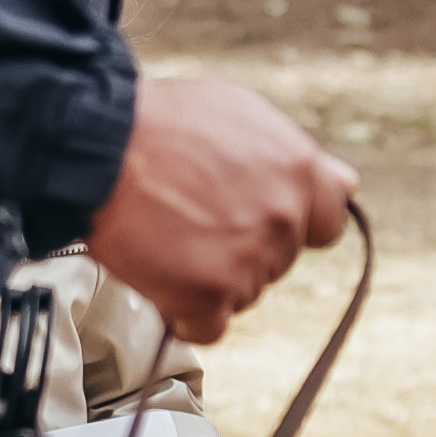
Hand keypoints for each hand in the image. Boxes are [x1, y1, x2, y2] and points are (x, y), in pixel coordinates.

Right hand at [85, 78, 356, 343]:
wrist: (98, 146)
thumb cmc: (162, 123)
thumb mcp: (243, 111)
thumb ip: (293, 154)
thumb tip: (337, 183)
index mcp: (301, 171)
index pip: (329, 222)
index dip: (295, 221)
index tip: (264, 218)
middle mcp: (283, 218)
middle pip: (278, 259)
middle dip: (244, 245)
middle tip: (195, 217)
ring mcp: (248, 261)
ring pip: (243, 292)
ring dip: (211, 276)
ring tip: (170, 235)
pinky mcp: (207, 297)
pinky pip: (208, 325)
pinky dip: (184, 310)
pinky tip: (162, 274)